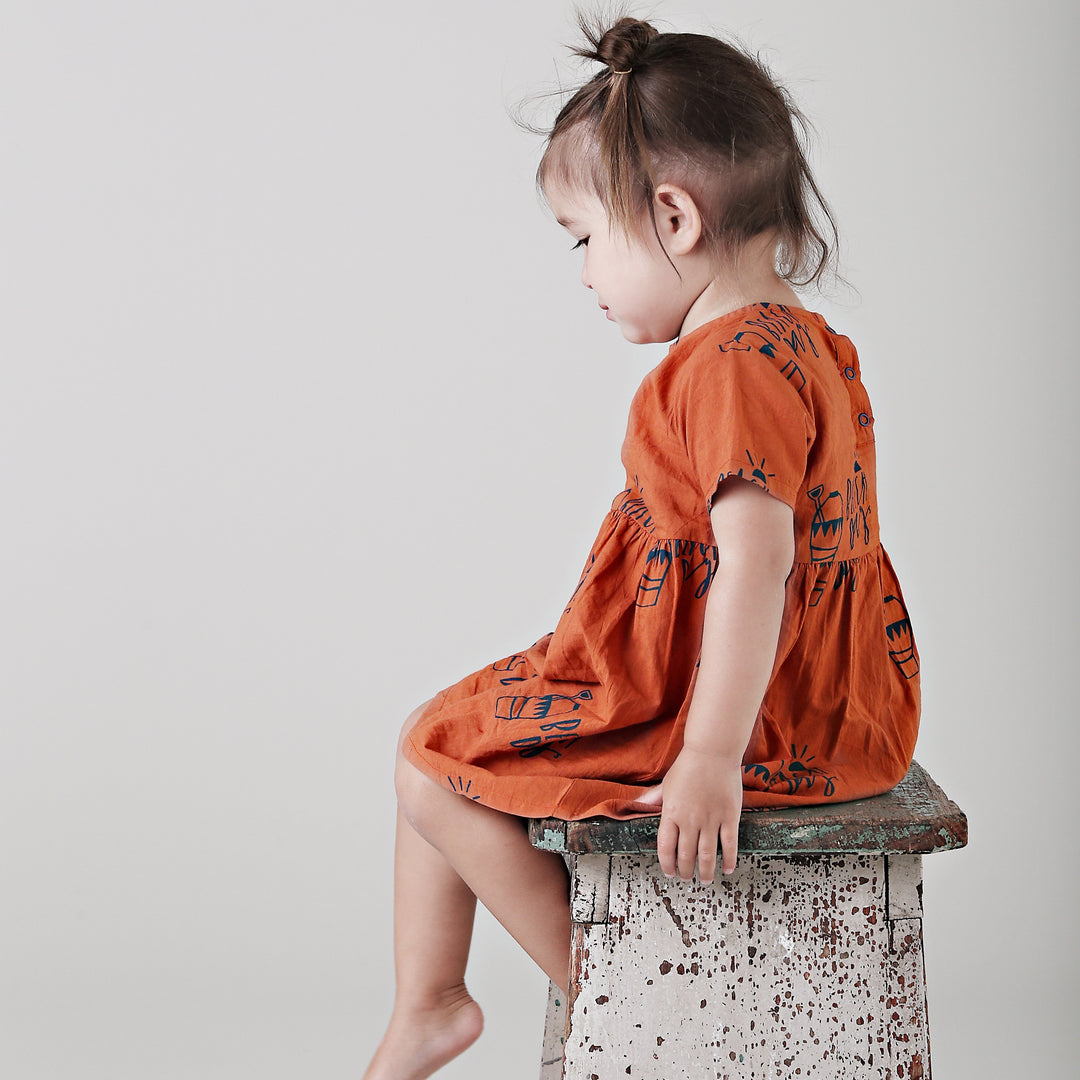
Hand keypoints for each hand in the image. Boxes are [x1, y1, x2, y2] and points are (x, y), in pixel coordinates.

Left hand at [639, 746, 742, 880]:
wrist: (712, 752)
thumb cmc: (688, 766)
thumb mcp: (666, 783)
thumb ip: (652, 798)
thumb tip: (636, 804)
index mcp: (671, 813)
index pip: (665, 847)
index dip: (667, 864)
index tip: (669, 872)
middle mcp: (690, 820)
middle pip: (686, 855)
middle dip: (685, 871)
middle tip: (687, 878)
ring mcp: (711, 819)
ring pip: (707, 855)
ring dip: (705, 871)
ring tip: (704, 879)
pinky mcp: (730, 817)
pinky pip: (729, 845)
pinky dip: (728, 860)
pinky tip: (727, 869)